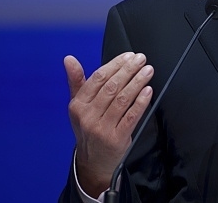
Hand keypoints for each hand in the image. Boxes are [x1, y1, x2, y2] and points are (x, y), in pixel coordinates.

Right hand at [64, 52, 153, 197]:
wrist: (93, 162)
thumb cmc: (88, 128)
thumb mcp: (78, 106)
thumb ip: (77, 81)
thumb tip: (69, 59)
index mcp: (78, 105)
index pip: (98, 78)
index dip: (115, 65)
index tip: (128, 56)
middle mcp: (88, 116)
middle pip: (112, 87)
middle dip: (129, 70)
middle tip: (141, 59)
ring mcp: (102, 128)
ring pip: (123, 99)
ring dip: (137, 82)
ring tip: (148, 71)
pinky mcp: (116, 138)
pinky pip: (131, 116)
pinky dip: (141, 102)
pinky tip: (148, 91)